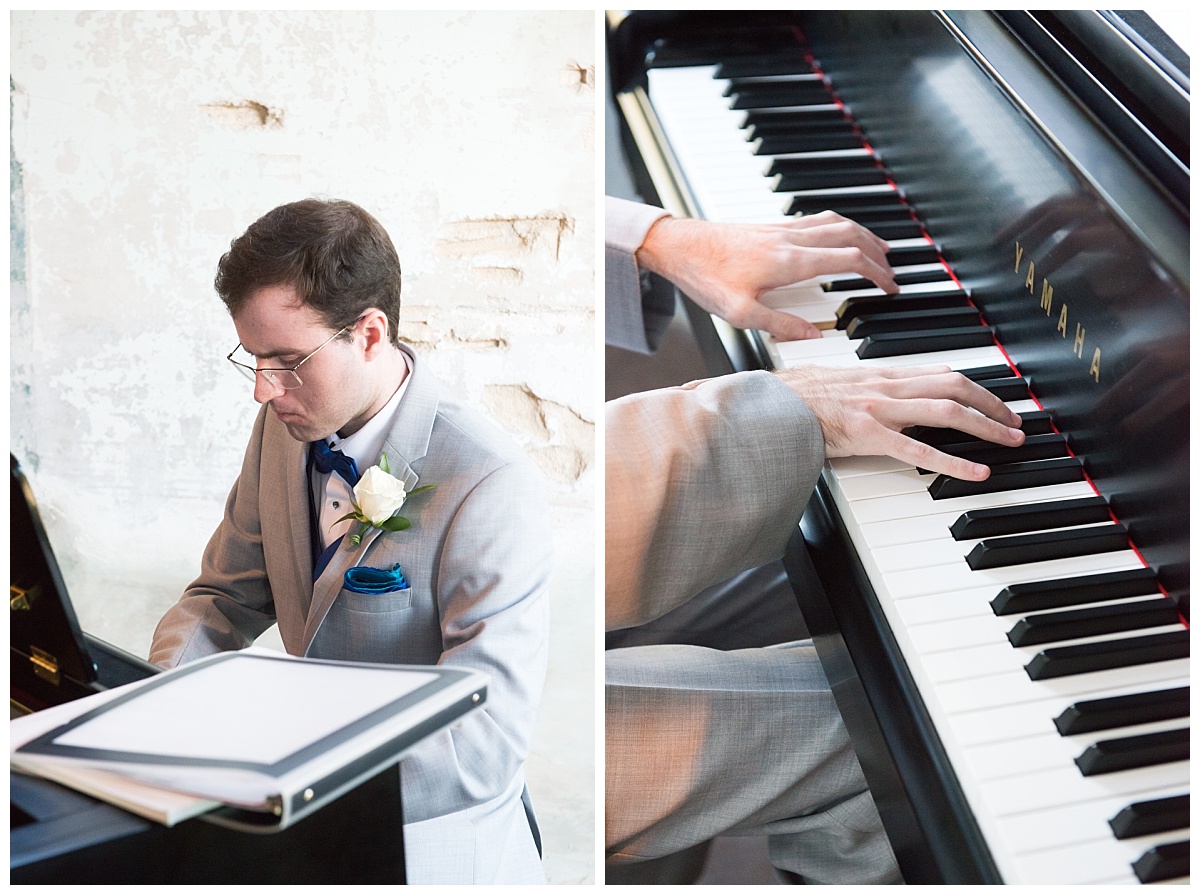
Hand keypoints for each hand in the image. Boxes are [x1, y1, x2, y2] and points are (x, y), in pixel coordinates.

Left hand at [636, 211, 897, 341]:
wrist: (678, 245)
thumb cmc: (704, 277)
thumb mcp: (739, 313)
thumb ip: (780, 326)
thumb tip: (815, 335)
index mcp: (790, 261)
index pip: (849, 260)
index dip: (876, 273)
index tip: (891, 287)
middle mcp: (791, 239)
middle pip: (851, 235)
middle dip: (878, 253)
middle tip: (893, 271)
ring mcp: (782, 229)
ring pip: (836, 222)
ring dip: (863, 234)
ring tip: (879, 249)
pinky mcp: (771, 226)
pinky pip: (817, 220)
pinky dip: (840, 227)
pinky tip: (837, 237)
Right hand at [777, 365, 1025, 480]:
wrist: (766, 404)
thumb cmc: (793, 399)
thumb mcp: (835, 383)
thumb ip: (864, 389)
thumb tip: (885, 397)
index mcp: (878, 374)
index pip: (940, 373)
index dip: (975, 386)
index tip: (995, 401)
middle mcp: (885, 386)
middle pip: (955, 386)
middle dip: (993, 403)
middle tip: (1016, 423)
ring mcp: (879, 408)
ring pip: (947, 411)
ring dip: (987, 425)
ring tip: (1010, 441)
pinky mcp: (868, 434)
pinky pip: (919, 450)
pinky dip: (954, 462)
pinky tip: (977, 472)